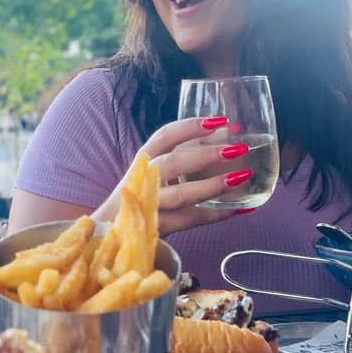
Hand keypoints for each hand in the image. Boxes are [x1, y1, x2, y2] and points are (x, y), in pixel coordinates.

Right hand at [92, 117, 257, 236]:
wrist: (112, 231)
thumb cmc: (142, 194)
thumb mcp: (157, 170)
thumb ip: (187, 153)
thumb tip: (228, 135)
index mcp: (143, 160)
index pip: (165, 136)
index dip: (191, 127)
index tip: (219, 121)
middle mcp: (142, 179)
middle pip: (172, 163)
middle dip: (205, 154)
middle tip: (235, 149)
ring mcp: (147, 205)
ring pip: (180, 195)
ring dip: (211, 186)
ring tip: (240, 178)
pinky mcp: (155, 228)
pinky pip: (189, 221)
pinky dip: (214, 215)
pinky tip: (236, 209)